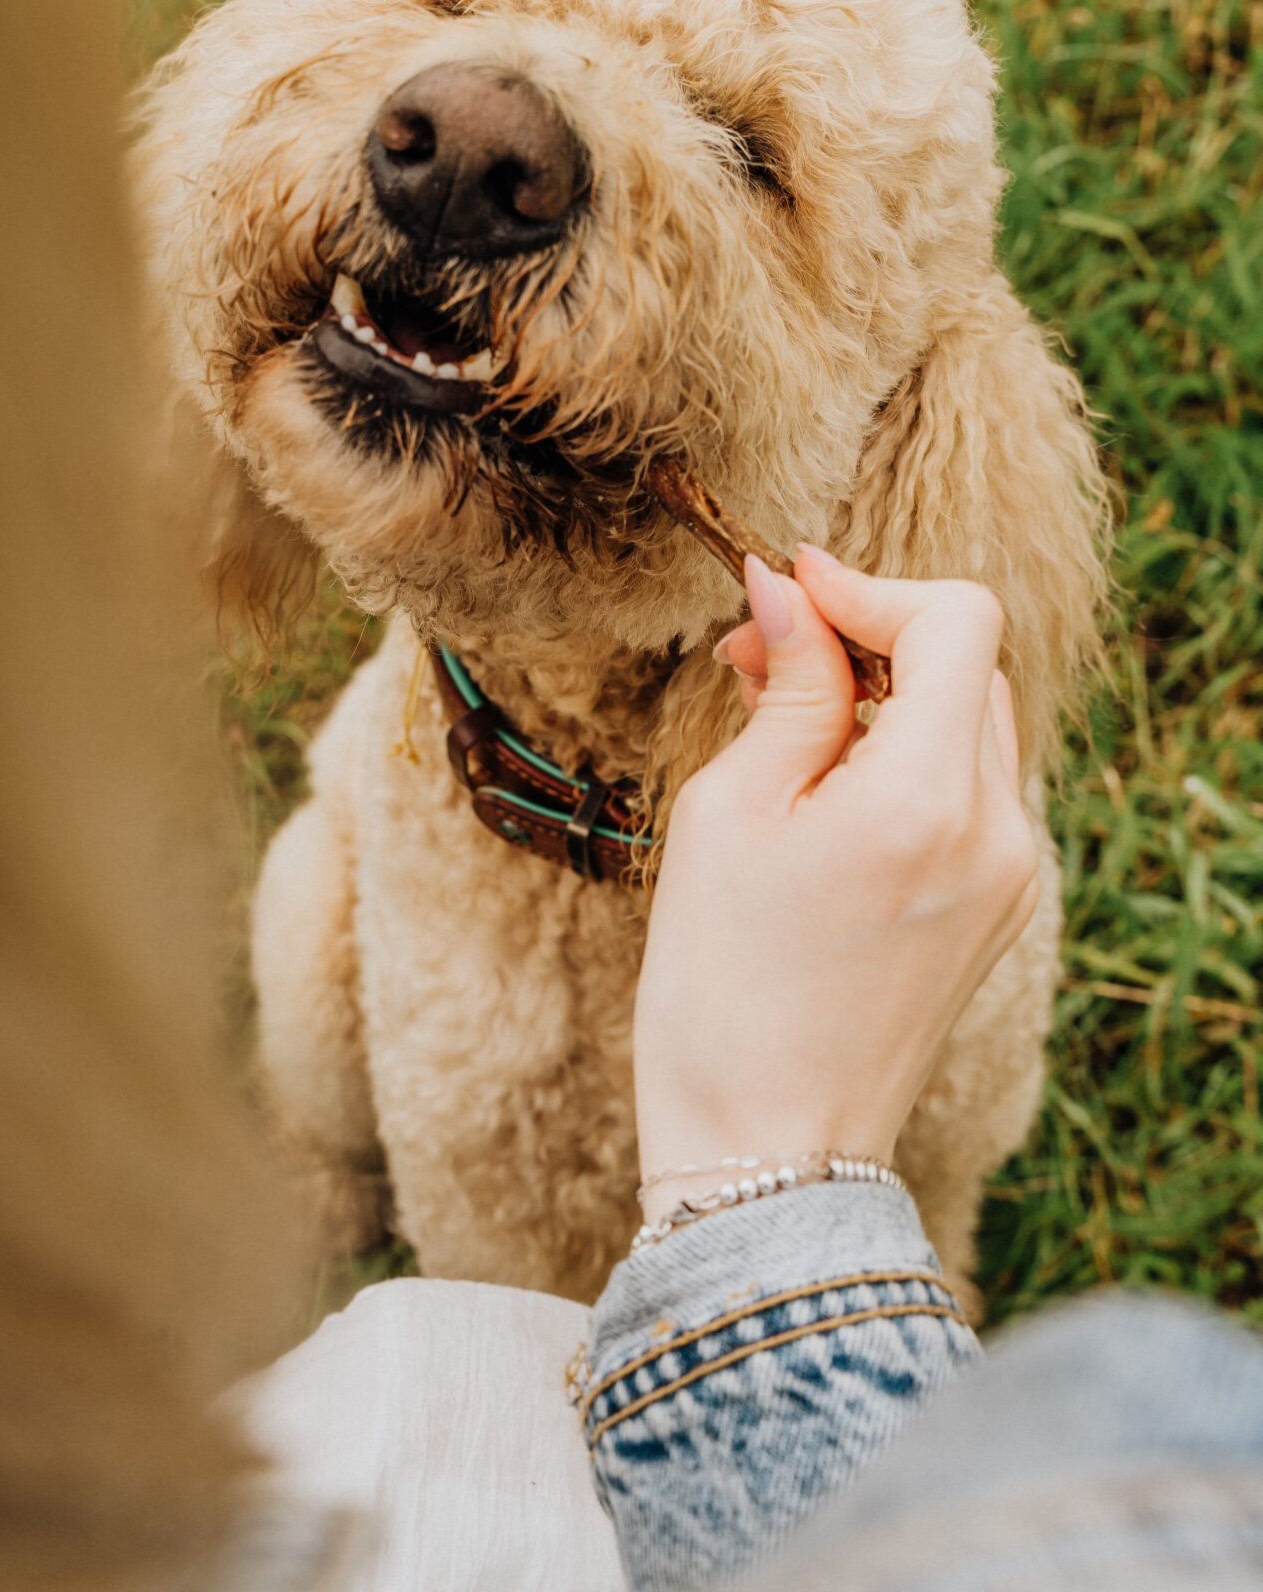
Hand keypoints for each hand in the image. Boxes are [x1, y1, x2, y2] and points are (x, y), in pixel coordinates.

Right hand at [634, 548, 1038, 1222]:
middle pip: (968, 663)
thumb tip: (788, 589)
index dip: (867, 586)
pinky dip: (905, 756)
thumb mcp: (729, 813)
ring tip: (780, 722)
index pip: (954, 621)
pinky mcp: (998, 906)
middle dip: (867, 635)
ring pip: (970, 721)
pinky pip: (968, 788)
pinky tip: (823, 787)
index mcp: (929, 800)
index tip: (786, 588)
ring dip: (886, 693)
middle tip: (759, 653)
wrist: (770, 1148)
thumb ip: (784, 688)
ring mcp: (1010, 874)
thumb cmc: (723, 989)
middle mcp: (998, 830)